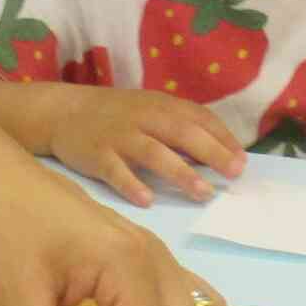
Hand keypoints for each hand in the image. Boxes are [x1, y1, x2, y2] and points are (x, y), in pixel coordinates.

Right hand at [44, 85, 246, 207]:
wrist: (64, 111)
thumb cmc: (117, 115)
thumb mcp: (150, 111)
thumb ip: (180, 128)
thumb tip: (218, 154)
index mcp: (161, 105)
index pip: (199, 117)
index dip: (222, 137)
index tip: (241, 160)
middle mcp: (143, 118)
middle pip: (182, 133)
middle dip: (211, 152)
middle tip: (233, 173)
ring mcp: (119, 136)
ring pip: (153, 153)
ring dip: (181, 172)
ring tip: (203, 193)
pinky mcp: (96, 154)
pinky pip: (115, 171)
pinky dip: (131, 184)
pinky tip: (147, 200)